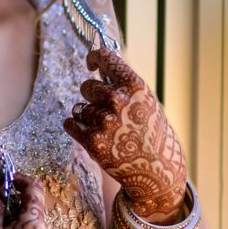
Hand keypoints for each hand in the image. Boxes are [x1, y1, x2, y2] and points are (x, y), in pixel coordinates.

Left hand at [63, 48, 185, 219]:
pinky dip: (75, 127)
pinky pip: (70, 123)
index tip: (91, 64)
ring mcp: (104, 121)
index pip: (105, 58)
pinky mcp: (91, 141)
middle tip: (106, 111)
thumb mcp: (145, 102)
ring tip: (109, 131)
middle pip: (87, 87)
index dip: (94, 58)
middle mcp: (118, 100)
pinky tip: (91, 134)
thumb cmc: (151, 133)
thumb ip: (123, 85)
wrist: (157, 171)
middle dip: (92, 96)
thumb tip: (98, 67)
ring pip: (80, 108)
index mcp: (135, 86)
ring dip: (89, 117)